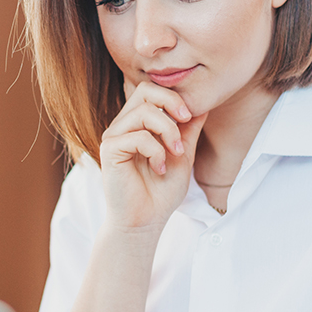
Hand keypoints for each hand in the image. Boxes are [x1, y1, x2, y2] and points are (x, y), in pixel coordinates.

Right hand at [99, 80, 206, 233]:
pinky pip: (137, 137)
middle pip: (144, 91)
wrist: (145, 221)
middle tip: (186, 121)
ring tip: (175, 153)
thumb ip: (188, 129)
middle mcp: (122, 126)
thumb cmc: (161, 192)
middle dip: (171, 102)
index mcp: (137, 124)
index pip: (151, 91)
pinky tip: (158, 168)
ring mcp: (114, 137)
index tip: (190, 116)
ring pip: (143, 112)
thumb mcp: (182, 154)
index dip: (173, 96)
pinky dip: (155, 151)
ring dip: (168, 131)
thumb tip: (202, 103)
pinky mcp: (109, 151)